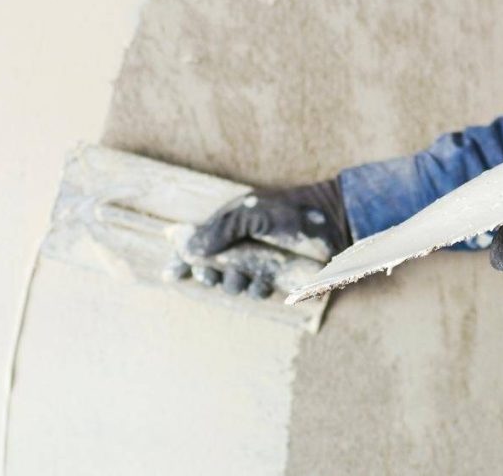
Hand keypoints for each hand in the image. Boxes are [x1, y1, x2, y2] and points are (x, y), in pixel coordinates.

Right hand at [173, 179, 351, 296]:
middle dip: (208, 275)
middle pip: (210, 270)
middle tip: (213, 274)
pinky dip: (255, 290)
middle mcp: (240, 247)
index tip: (170, 273)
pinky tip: (262, 283)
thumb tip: (190, 250)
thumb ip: (220, 229)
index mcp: (229, 227)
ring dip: (233, 284)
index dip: (181, 260)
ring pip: (232, 284)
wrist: (331, 221)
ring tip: (242, 276)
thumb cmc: (290, 211)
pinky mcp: (277, 278)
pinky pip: (256, 292)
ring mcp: (258, 263)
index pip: (196, 246)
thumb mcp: (251, 213)